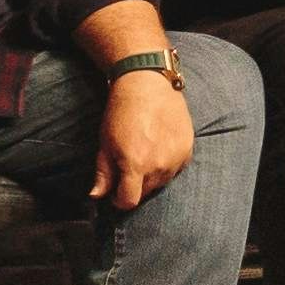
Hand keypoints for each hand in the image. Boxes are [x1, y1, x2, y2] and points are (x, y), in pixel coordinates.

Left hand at [93, 66, 196, 210]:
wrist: (147, 83)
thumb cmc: (122, 111)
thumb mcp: (106, 142)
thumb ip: (103, 173)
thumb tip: (96, 196)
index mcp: (136, 164)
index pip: (129, 201)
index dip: (118, 200)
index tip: (115, 192)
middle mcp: (159, 165)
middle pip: (145, 193)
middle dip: (134, 187)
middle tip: (127, 168)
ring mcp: (176, 158)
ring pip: (161, 183)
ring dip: (151, 177)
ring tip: (143, 154)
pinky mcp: (188, 149)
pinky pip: (175, 169)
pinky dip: (166, 166)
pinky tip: (158, 148)